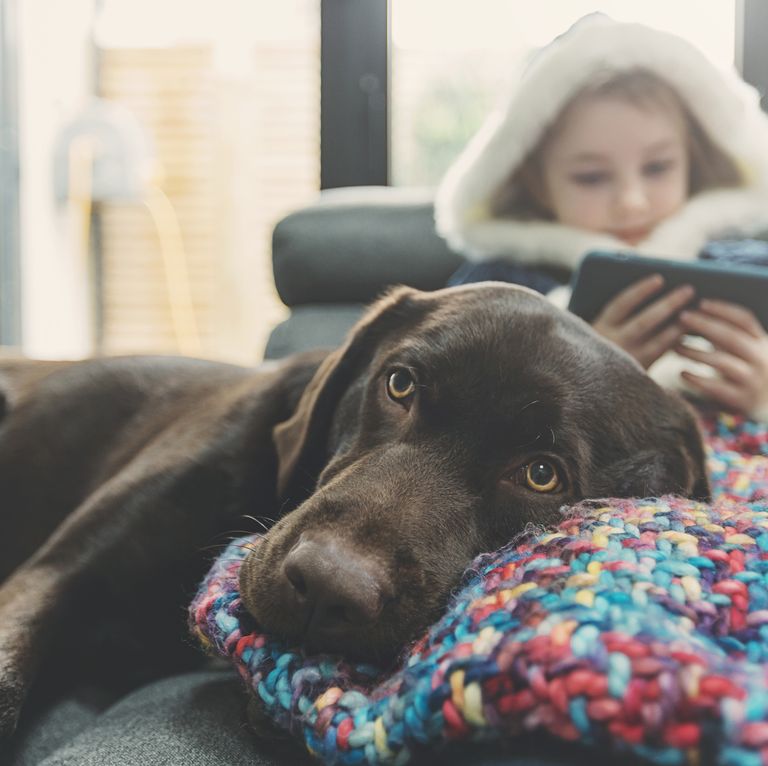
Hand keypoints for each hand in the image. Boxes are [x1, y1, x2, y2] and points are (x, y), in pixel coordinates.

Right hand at [592, 274, 694, 368]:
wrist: (590, 384)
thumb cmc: (599, 344)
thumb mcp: (600, 330)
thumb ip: (617, 315)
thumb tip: (656, 288)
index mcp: (598, 328)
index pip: (621, 304)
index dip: (640, 291)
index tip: (660, 278)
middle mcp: (612, 345)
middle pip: (644, 322)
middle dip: (668, 304)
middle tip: (689, 289)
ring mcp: (627, 362)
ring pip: (658, 342)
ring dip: (679, 326)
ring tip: (697, 311)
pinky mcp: (639, 376)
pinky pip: (662, 357)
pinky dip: (676, 343)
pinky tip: (690, 332)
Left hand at [676, 299, 767, 415]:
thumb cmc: (746, 371)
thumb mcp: (743, 350)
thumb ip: (725, 334)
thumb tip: (693, 313)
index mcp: (762, 342)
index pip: (745, 320)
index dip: (723, 309)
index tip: (700, 302)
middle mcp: (761, 359)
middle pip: (732, 337)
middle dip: (705, 325)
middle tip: (681, 317)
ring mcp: (753, 380)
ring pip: (723, 362)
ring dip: (696, 352)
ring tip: (675, 347)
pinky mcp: (742, 400)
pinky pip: (717, 388)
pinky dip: (698, 379)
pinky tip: (682, 373)